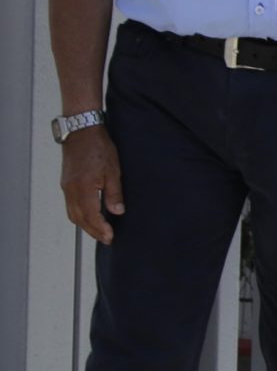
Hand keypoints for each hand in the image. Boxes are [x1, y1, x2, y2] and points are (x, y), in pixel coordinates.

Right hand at [61, 127, 124, 244]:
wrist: (81, 131)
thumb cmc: (98, 147)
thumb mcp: (113, 170)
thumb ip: (114, 193)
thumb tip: (117, 212)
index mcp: (83, 187)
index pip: (90, 215)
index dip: (100, 229)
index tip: (110, 237)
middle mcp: (71, 190)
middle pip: (79, 218)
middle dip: (92, 231)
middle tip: (106, 239)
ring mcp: (66, 187)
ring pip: (72, 214)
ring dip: (85, 225)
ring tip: (99, 232)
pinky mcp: (66, 184)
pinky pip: (70, 206)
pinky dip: (79, 215)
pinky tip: (89, 217)